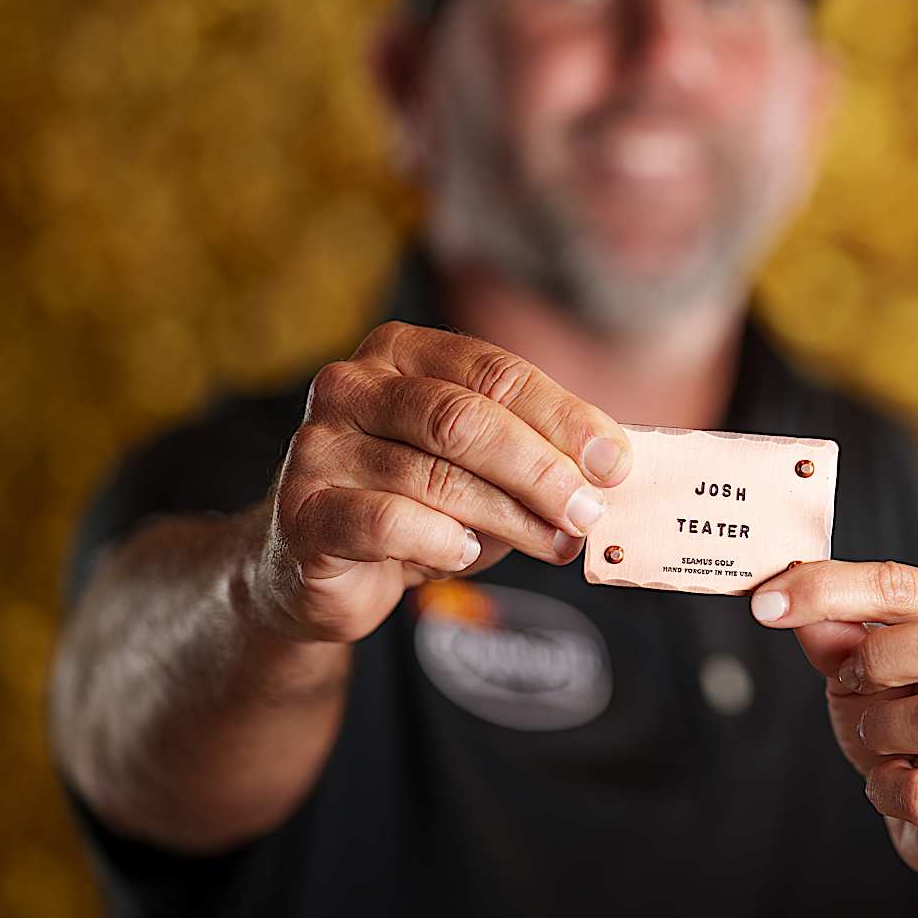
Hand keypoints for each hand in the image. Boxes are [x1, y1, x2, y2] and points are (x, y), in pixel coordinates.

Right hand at [252, 321, 630, 643]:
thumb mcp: (483, 467)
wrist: (318, 566)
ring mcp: (318, 446)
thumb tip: (611, 466)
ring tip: (554, 545)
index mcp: (401, 351)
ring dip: (510, 518)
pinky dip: (440, 540)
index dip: (562, 418)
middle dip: (540, 470)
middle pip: (465, 419)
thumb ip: (538, 453)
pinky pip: (387, 522)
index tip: (614, 463)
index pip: (495, 373)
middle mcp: (351, 385)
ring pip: (435, 476)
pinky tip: (465, 555)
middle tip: (588, 512)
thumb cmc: (417, 503)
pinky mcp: (302, 512)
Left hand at [751, 561, 917, 888]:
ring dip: (879, 730)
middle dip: (880, 658)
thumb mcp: (868, 675)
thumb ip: (836, 637)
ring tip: (883, 739)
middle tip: (851, 681)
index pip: (908, 586)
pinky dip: (886, 788)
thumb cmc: (915, 730)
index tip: (768, 603)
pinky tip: (897, 783)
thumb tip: (788, 598)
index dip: (831, 589)